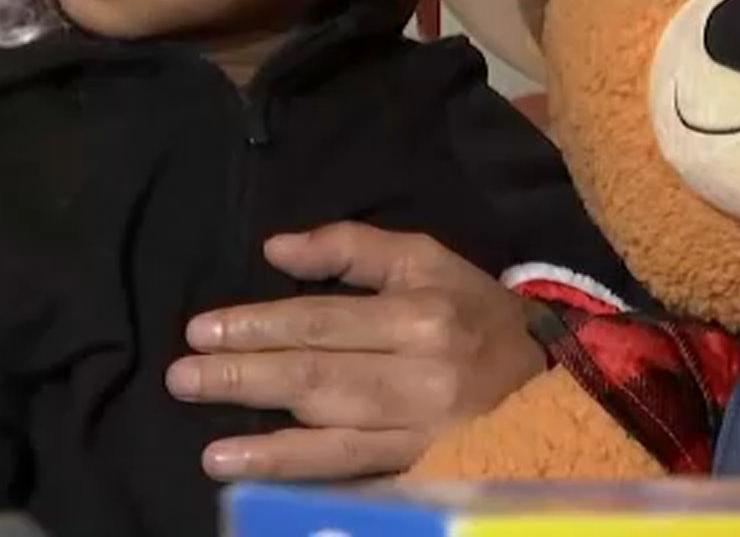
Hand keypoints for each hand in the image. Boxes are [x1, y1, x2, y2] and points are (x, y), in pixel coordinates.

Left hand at [166, 222, 545, 482]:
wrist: (557, 380)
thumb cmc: (474, 312)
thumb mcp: (424, 260)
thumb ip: (350, 248)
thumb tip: (275, 249)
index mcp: (418, 313)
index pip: (320, 321)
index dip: (257, 327)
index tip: (200, 330)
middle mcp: (423, 375)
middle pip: (320, 380)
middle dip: (246, 380)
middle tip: (182, 378)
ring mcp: (429, 433)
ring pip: (339, 442)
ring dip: (271, 450)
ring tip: (212, 453)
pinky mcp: (433, 474)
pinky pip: (368, 484)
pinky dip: (318, 489)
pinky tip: (268, 491)